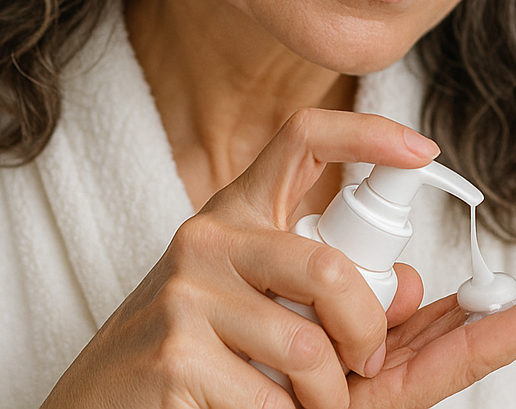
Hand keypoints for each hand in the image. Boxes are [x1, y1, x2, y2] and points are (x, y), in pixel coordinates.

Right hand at [39, 109, 515, 408]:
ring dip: (325, 399)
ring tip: (303, 408)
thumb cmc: (188, 354)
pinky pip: (270, 402)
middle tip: (363, 368)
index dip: (365, 134)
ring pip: (308, 350)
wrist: (93, 405)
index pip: (301, 140)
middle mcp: (207, 238)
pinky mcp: (175, 356)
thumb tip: (409, 289)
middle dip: (367, 331)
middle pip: (329, 267)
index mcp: (235, 215)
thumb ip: (331, 295)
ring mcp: (185, 295)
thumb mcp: (255, 306)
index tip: (422, 150)